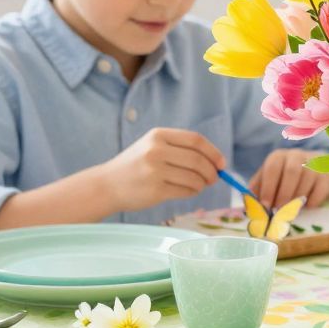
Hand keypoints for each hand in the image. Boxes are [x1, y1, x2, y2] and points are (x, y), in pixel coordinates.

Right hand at [103, 128, 225, 211]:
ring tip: (200, 185)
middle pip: (197, 160)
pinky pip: (186, 191)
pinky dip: (193, 192)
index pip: (196, 140)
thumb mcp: (152, 146)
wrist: (107, 185)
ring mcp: (154, 170)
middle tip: (214, 178)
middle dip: (211, 171)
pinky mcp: (155, 190)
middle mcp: (156, 150)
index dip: (213, 152)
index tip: (221, 163)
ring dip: (203, 183)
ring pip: (194, 177)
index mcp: (158, 135)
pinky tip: (189, 191)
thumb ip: (180, 149)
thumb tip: (215, 161)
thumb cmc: (135, 166)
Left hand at [251, 149, 328, 207]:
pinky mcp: (328, 176)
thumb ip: (259, 190)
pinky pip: (320, 190)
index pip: (273, 167)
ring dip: (297, 199)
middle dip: (284, 194)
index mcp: (279, 157)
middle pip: (292, 171)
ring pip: (306, 180)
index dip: (269, 187)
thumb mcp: (272, 182)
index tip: (266, 205)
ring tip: (292, 210)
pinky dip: (312, 201)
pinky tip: (307, 207)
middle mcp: (297, 156)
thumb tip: (248, 202)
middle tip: (280, 210)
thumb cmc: (289, 182)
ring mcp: (315, 164)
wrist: (319, 178)